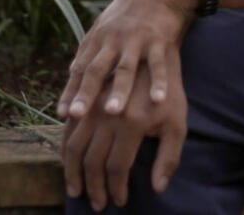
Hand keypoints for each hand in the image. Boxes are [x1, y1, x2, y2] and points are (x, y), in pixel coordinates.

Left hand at [58, 0, 194, 119]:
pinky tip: (158, 100)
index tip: (62, 115)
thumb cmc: (128, 13)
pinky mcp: (159, 40)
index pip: (81, 69)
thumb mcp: (104, 26)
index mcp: (99, 39)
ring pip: (126, 68)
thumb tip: (72, 73)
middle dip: (86, 93)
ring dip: (119, 90)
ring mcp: (136, 40)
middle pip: (97, 69)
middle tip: (76, 115)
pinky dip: (158, 81)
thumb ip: (90, 50)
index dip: (71, 91)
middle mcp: (114, 40)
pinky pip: (158, 64)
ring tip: (113, 112)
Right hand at [61, 48, 187, 209]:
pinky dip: (65, 148)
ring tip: (75, 190)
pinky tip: (68, 162)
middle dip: (92, 187)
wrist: (152, 44)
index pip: (117, 166)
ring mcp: (92, 102)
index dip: (116, 189)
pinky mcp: (83, 97)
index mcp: (133, 121)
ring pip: (73, 145)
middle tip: (96, 204)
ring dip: (72, 172)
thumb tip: (157, 189)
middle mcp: (108, 113)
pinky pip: (67, 128)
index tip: (119, 202)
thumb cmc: (169, 90)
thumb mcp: (178, 121)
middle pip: (92, 160)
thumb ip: (169, 157)